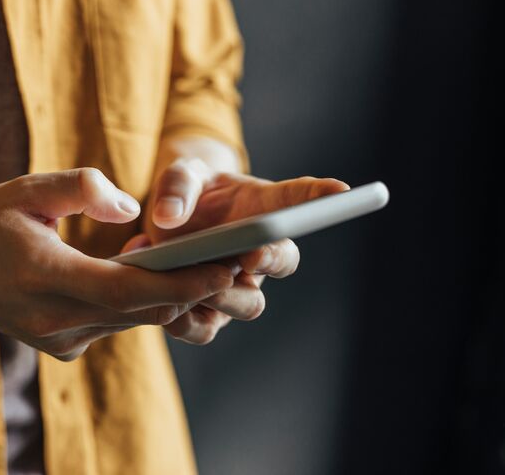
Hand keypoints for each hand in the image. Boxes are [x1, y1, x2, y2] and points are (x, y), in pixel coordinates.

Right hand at [0, 168, 233, 359]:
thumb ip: (78, 187)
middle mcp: (55, 319)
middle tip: (242, 264)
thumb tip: (131, 206)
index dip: (183, 281)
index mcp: (44, 277)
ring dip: (176, 298)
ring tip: (221, 270)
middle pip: (142, 309)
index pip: (129, 288)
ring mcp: (59, 339)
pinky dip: (147, 305)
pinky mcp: (63, 346)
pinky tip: (173, 282)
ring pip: (134, 319)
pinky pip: (116, 324)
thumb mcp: (23, 190)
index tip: (227, 268)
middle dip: (195, 289)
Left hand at [139, 157, 348, 343]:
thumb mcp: (180, 175)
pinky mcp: (208, 313)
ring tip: (196, 284)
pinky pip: (204, 329)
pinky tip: (164, 306)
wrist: (163, 228)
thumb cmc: (186, 193)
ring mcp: (237, 286)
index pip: (297, 200)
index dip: (320, 198)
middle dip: (271, 261)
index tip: (341, 191)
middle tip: (251, 257)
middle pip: (284, 261)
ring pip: (249, 304)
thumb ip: (177, 187)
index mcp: (261, 209)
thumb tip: (168, 218)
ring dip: (226, 297)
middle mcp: (258, 252)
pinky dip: (184, 321)